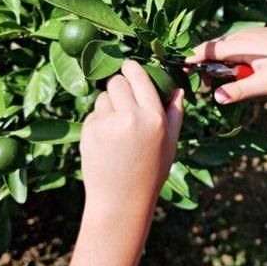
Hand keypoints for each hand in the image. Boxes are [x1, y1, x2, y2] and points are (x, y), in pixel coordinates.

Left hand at [79, 59, 183, 217]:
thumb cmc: (151, 171)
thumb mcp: (170, 142)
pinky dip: (99, 120)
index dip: (132, 68)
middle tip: (124, 100)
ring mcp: (107, 124)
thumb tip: (177, 89)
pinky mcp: (89, 131)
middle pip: (117, 82)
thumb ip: (175, 113)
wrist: (122, 199)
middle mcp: (130, 116)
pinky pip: (94, 113)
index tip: (129, 66)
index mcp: (154, 117)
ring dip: (109, 104)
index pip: (139, 77)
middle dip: (120, 86)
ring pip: (103, 96)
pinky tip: (108, 139)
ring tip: (118, 127)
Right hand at [187, 26, 266, 103]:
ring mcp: (249, 36)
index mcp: (239, 45)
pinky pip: (237, 48)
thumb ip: (240, 91)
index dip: (192, 59)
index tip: (181, 69)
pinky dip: (232, 60)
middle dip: (206, 66)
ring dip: (222, 65)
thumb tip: (217, 97)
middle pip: (213, 50)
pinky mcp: (256, 38)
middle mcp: (241, 37)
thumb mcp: (266, 83)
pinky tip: (246, 72)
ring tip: (231, 81)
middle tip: (207, 84)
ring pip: (225, 50)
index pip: (206, 50)